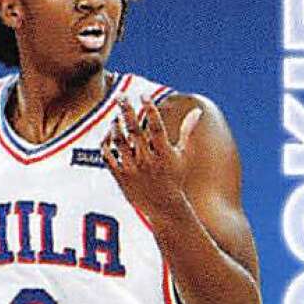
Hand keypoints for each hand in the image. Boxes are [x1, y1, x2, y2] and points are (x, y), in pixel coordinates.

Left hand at [101, 95, 201, 221]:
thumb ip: (188, 132)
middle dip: (127, 111)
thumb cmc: (174, 178)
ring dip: (115, 125)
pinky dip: (106, 142)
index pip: (156, 127)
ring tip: (116, 116)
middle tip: (121, 96)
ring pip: (119, 141)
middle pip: (134, 131)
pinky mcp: (120, 177)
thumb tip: (197, 111)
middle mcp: (147, 160)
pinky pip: (108, 156)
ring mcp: (132, 169)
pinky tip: (109, 133)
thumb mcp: (183, 156)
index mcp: (164, 154)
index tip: (144, 95)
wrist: (163, 207)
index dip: (150, 110)